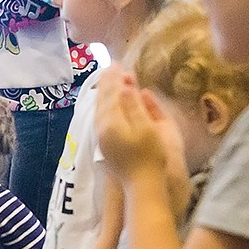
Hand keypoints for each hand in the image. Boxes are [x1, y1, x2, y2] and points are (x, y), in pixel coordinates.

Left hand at [95, 66, 171, 183]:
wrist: (142, 185)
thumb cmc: (150, 156)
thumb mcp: (146, 128)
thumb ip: (134, 106)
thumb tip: (125, 86)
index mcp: (111, 122)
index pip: (111, 94)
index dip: (114, 78)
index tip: (116, 63)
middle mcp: (102, 129)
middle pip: (102, 100)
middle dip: (107, 83)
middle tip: (111, 66)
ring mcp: (101, 138)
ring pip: (99, 109)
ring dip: (104, 94)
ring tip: (108, 81)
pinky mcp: (104, 145)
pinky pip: (100, 119)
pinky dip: (103, 106)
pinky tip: (106, 104)